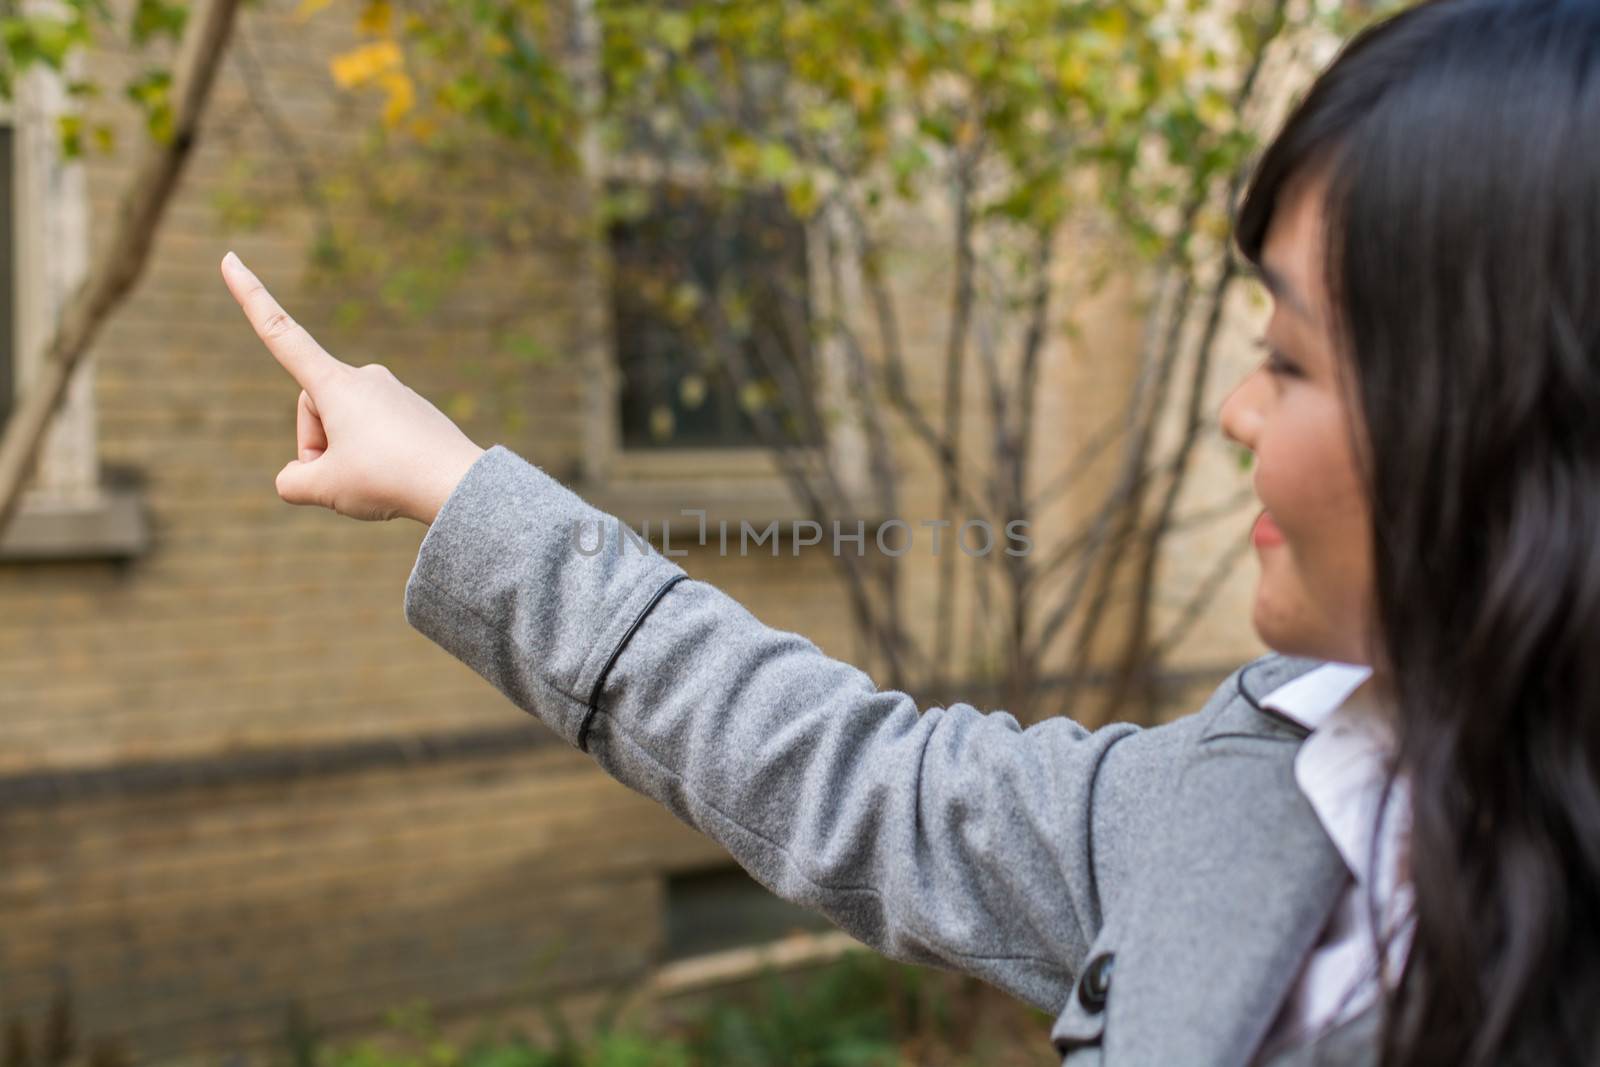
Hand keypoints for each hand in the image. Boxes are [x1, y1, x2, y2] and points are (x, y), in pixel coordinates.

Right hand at [221, 251, 484, 524]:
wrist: (459, 485)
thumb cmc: (388, 479)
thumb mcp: (324, 489)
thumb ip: (292, 482)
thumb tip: (297, 477)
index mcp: (335, 383)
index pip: (281, 334)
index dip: (250, 297)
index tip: (230, 258)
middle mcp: (365, 377)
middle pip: (314, 413)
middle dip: (317, 448)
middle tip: (346, 479)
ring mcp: (393, 393)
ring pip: (346, 430)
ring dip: (349, 459)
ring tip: (382, 481)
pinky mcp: (415, 412)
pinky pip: (378, 439)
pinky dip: (378, 461)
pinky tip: (402, 478)